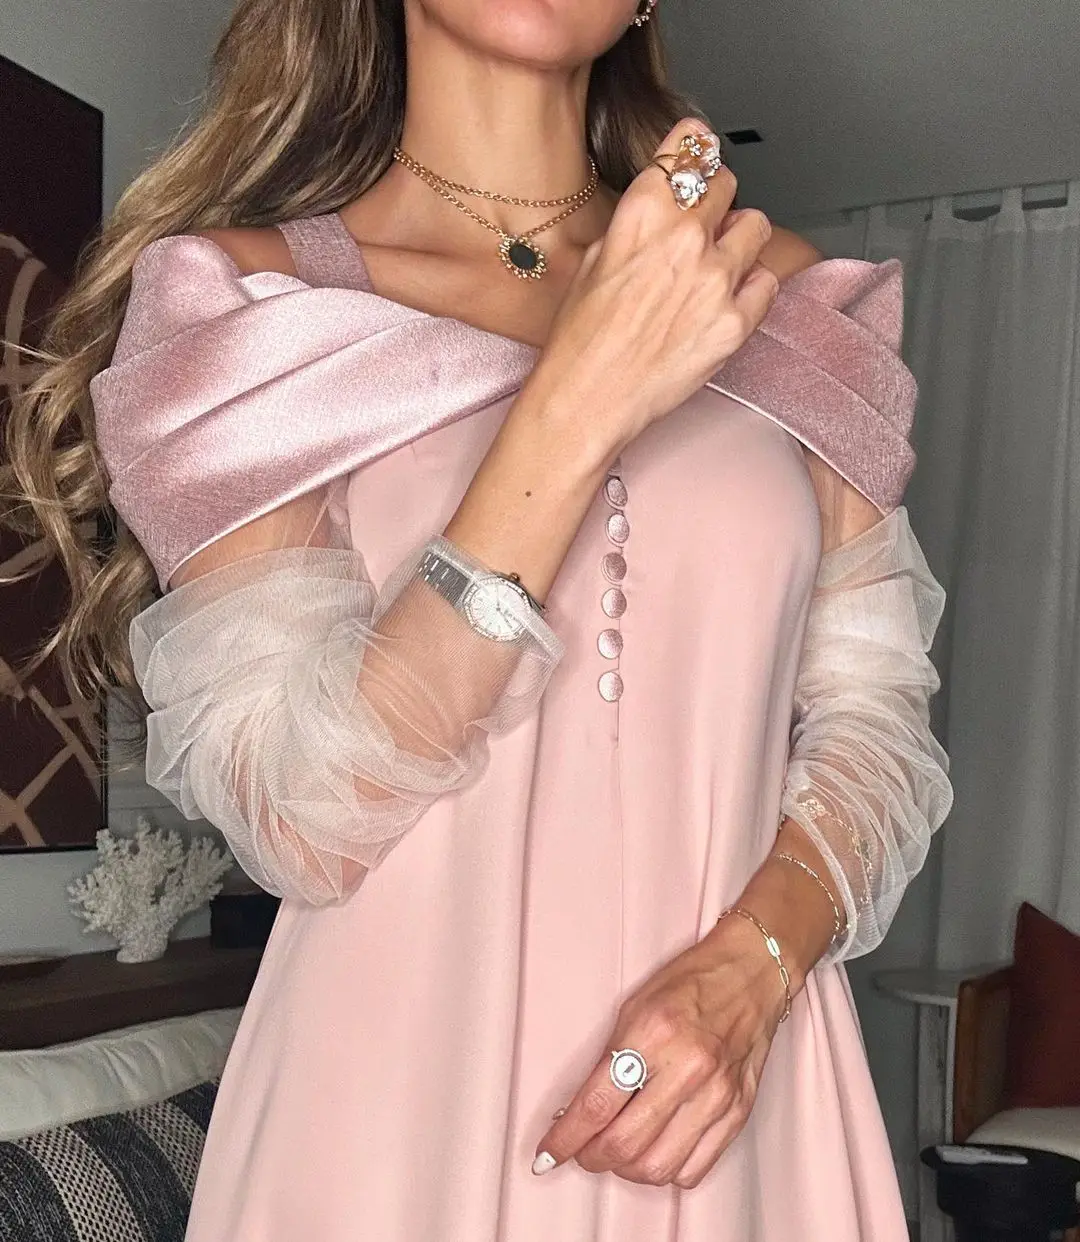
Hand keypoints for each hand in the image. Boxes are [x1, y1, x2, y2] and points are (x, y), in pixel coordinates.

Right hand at [525, 118, 778, 455]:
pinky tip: (722, 305)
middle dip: (715, 200)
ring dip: (739, 240)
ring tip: (716, 267)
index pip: (690, 144)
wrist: (588, 400)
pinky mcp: (735, 322)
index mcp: (643, 213)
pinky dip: (750, 289)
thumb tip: (667, 212)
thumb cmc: (581, 341)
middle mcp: (684, 238)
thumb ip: (639, 225)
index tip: (696, 158)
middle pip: (726, 181)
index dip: (694, 150)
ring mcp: (716, 280)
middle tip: (701, 226)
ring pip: (756, 226)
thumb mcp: (595, 260)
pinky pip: (766, 284)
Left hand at [532, 911, 788, 1189]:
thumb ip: (609, 1061)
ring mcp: (718, 1095)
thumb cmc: (687, 983)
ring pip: (659, 1167)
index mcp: (653, 1034)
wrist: (751, 974)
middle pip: (625, 1144)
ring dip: (627, 1170)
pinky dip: (666, 1170)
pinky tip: (656, 1149)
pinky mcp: (739, 1113)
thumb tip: (579, 1113)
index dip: (565, 1138)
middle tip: (582, 1150)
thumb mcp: (634, 1008)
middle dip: (591, 1157)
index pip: (598, 1104)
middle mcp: (688, 1068)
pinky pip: (694, 1169)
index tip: (547, 1155)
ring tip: (617, 1152)